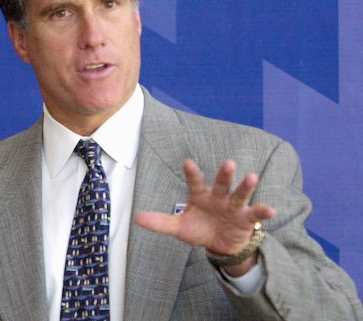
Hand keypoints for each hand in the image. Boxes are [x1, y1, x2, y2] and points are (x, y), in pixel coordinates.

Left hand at [134, 159, 275, 275]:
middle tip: (228, 163)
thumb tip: (137, 218)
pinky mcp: (246, 218)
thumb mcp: (178, 228)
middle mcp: (218, 197)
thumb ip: (160, 222)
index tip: (188, 162)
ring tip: (252, 177)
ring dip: (246, 186)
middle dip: (225, 174)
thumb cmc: (199, 228)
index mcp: (200, 195)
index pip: (195, 182)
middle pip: (221, 183)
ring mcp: (233, 206)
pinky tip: (270, 209)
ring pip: (240, 194)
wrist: (219, 244)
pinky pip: (255, 213)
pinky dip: (263, 211)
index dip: (192, 173)